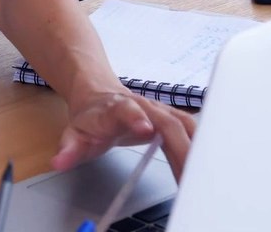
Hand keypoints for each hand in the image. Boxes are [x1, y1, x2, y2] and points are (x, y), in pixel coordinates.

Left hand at [51, 92, 195, 180]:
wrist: (98, 92)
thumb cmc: (91, 117)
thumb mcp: (74, 133)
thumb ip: (69, 149)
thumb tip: (59, 162)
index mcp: (118, 108)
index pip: (128, 110)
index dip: (137, 118)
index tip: (145, 129)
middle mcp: (144, 106)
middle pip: (169, 123)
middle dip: (182, 148)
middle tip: (189, 177)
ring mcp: (161, 111)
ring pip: (187, 125)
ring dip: (198, 149)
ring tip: (206, 176)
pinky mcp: (173, 118)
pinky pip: (193, 130)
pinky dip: (203, 146)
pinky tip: (210, 164)